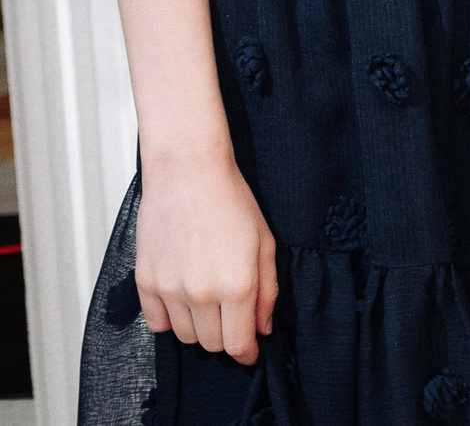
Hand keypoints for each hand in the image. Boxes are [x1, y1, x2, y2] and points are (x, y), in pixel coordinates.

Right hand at [134, 154, 276, 363]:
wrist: (188, 174)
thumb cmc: (232, 202)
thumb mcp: (265, 244)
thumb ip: (267, 291)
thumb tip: (263, 328)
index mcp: (236, 285)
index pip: (238, 344)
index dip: (247, 354)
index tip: (250, 353)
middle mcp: (200, 293)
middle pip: (211, 344)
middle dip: (226, 337)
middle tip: (233, 317)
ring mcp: (169, 289)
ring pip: (184, 336)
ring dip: (199, 328)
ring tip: (209, 301)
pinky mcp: (145, 281)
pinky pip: (156, 323)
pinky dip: (171, 320)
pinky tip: (183, 300)